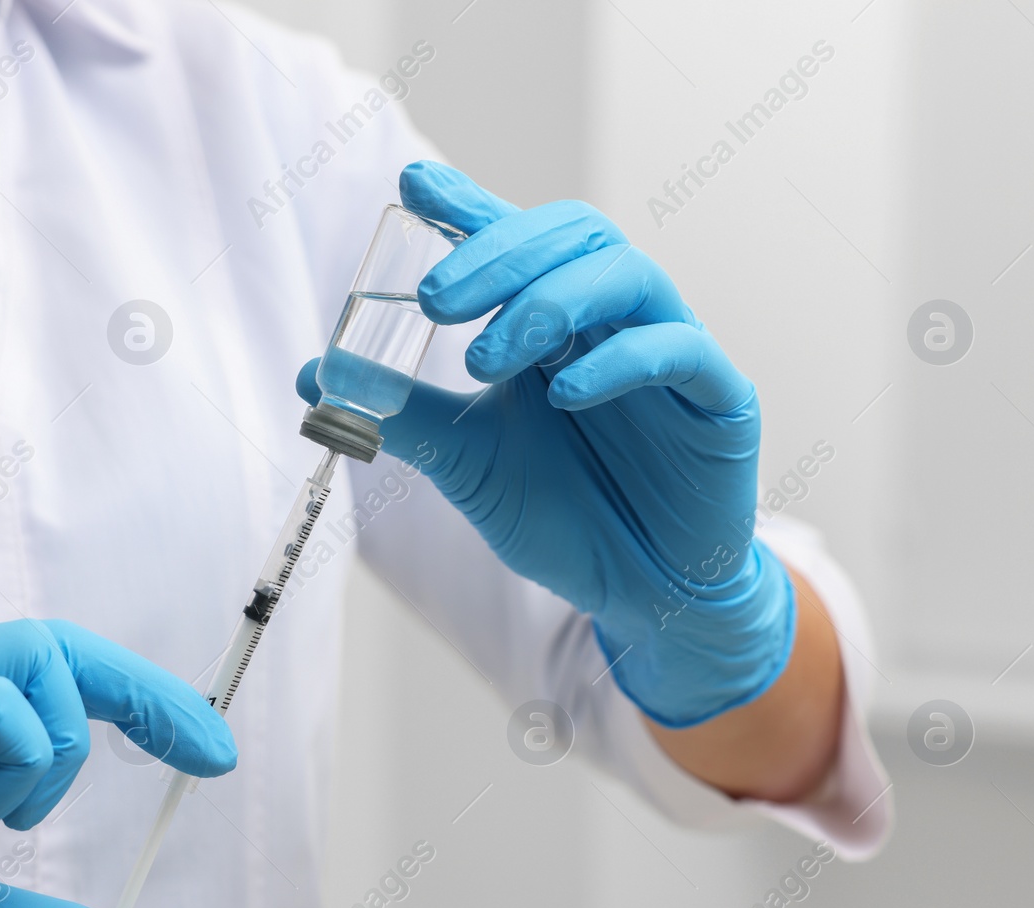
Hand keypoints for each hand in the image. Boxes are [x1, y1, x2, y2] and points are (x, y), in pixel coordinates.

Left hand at [300, 162, 793, 726]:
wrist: (641, 591)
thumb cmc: (564, 515)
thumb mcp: (466, 462)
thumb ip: (404, 414)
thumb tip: (314, 376)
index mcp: (555, 322)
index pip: (517, 241)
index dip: (470, 206)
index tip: (413, 188)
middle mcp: (612, 320)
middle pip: (571, 237)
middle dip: (498, 257)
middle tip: (435, 299)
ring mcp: (670, 350)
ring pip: (625, 274)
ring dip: (548, 302)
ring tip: (486, 358)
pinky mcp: (719, 397)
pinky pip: (678, 350)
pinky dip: (619, 360)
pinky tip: (562, 392)